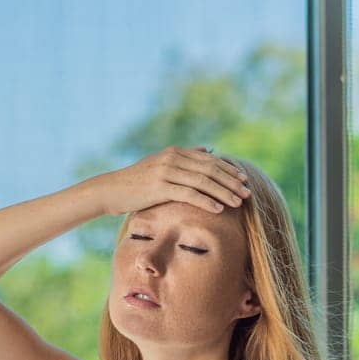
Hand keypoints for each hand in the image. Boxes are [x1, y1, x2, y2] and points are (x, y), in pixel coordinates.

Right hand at [90, 146, 251, 217]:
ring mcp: (166, 172)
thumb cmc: (136, 182)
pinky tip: (218, 209)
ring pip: (203, 182)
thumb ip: (185, 157)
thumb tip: (207, 150)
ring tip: (238, 202)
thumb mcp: (160, 164)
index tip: (243, 180)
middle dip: (231, 182)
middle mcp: (173, 158)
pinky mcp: (160, 187)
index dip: (228, 169)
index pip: (209, 160)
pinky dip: (206, 201)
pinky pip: (189, 194)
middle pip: (210, 169)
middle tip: (247, 192)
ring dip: (224, 192)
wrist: (111, 190)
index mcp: (175, 152)